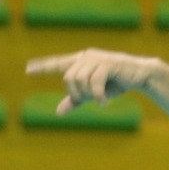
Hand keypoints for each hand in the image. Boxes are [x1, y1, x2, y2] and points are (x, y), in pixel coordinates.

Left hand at [25, 49, 159, 114]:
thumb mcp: (92, 94)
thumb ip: (76, 100)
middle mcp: (86, 57)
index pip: (58, 64)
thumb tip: (58, 112)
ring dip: (88, 94)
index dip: (42, 67)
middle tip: (91, 99)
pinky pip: (94, 83)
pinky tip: (104, 102)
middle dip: (78, 94)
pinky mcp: (108, 62)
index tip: (28, 69)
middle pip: (68, 79)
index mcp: (80, 62)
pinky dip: (98, 96)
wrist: (140, 76)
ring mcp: (96, 58)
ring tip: (100, 99)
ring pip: (78, 80)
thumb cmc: (116, 83)